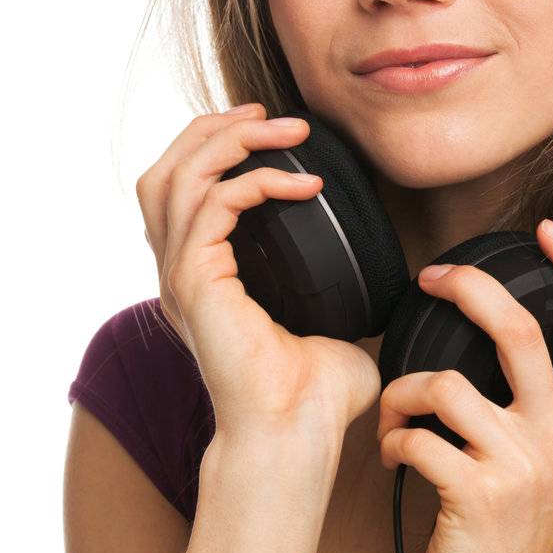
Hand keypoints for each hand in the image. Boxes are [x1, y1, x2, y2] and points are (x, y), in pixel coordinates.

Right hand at [137, 106, 381, 443]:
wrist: (296, 437)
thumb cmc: (314, 395)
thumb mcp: (331, 319)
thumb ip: (341, 288)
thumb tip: (388, 270)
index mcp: (201, 276)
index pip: (179, 189)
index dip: (215, 146)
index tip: (268, 129)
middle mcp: (180, 272)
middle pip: (164, 171)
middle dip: (213, 130)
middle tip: (267, 115)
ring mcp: (182, 277)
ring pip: (179, 176)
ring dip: (234, 141)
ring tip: (288, 132)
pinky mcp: (196, 283)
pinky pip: (216, 204)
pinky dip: (259, 182)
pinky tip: (305, 186)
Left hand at [375, 217, 552, 552]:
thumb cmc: (530, 545)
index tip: (549, 230)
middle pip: (520, 329)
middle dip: (469, 287)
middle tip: (436, 277)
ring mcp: (520, 465)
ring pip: (447, 381)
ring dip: (406, 389)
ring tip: (400, 407)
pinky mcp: (473, 493)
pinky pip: (417, 436)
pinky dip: (394, 439)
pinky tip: (396, 453)